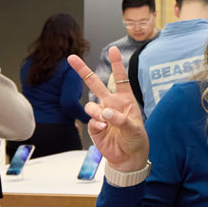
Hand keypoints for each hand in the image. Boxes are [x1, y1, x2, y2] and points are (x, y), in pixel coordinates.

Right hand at [68, 48, 147, 171]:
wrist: (128, 157)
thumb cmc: (136, 139)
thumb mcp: (134, 128)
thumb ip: (120, 119)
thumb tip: (104, 111)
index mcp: (125, 100)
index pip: (120, 79)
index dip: (116, 64)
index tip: (114, 49)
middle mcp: (111, 104)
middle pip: (95, 84)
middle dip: (83, 71)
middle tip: (71, 57)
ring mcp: (101, 115)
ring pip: (91, 105)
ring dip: (96, 112)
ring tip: (105, 120)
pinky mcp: (94, 126)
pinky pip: (90, 120)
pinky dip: (96, 123)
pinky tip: (103, 129)